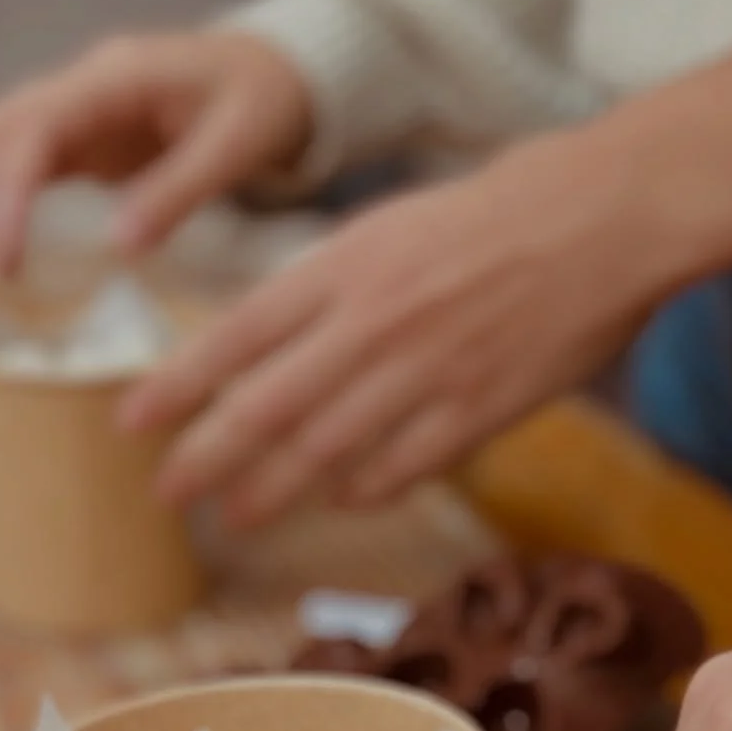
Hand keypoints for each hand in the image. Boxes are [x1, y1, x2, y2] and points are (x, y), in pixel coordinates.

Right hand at [0, 29, 311, 270]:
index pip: (36, 124)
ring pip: (2, 141)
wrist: (279, 69)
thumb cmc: (264, 98)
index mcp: (118, 75)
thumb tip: (120, 247)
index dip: (7, 187)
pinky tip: (1, 243)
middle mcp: (84, 84)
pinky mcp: (85, 133)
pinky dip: (6, 198)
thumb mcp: (238, 144)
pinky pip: (28, 160)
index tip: (3, 250)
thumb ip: (180, 191)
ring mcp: (80, 107)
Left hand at [118, 128, 674, 526]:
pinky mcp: (476, 413)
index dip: (176, 387)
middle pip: (264, 409)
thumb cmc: (492, 215)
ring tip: (236, 516)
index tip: (133, 423)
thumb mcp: (388, 228)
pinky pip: (401, 468)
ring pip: (323, 452)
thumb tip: (266, 342)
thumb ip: (328, 286)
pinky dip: (362, 490)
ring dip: (270, 491)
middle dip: (204, 459)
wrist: (598, 219)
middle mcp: (369, 326)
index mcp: (342, 268)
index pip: (233, 339)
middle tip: (168, 494)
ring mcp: (422, 376)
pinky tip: (341, 501)